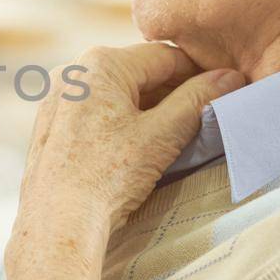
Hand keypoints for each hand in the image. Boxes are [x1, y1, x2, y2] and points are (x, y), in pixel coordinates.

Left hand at [3, 43, 243, 279]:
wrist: (57, 222)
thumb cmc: (108, 176)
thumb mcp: (162, 135)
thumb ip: (198, 100)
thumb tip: (230, 77)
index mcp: (100, 63)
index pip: (165, 56)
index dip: (200, 73)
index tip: (224, 91)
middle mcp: (73, 72)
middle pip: (139, 73)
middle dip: (174, 92)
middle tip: (205, 116)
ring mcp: (57, 99)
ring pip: (117, 94)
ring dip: (149, 109)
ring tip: (176, 136)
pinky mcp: (50, 126)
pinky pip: (96, 113)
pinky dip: (121, 123)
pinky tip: (138, 149)